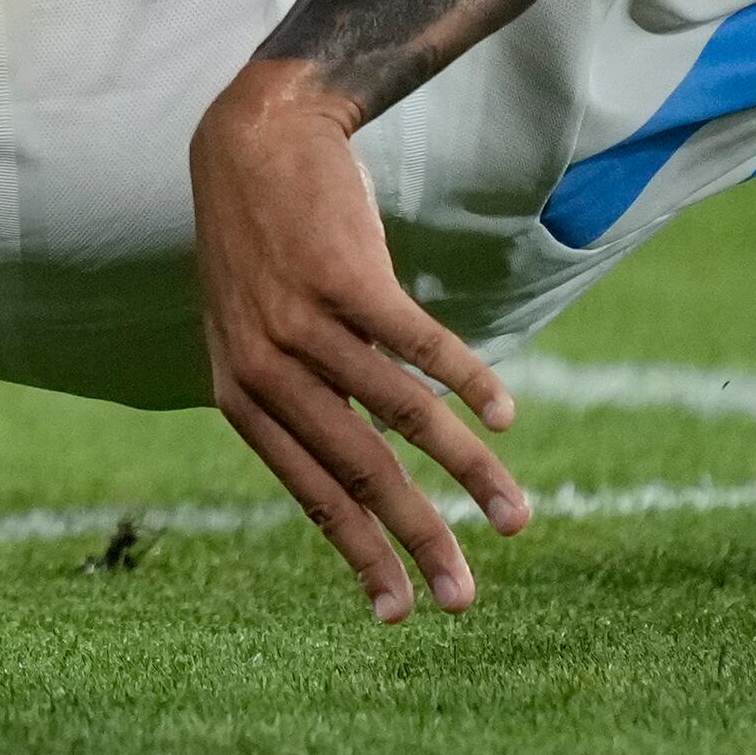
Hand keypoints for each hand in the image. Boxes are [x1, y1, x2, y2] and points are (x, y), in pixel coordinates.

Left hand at [187, 61, 528, 621]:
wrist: (254, 140)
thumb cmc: (267, 249)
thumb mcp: (259, 334)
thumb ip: (303, 403)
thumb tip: (371, 484)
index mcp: (240, 393)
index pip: (308, 492)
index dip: (357, 555)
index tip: (400, 614)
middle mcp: (264, 365)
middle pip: (357, 472)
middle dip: (418, 541)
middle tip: (465, 600)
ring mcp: (300, 320)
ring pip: (401, 418)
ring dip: (467, 472)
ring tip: (515, 516)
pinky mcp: (342, 276)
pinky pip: (417, 347)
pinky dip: (466, 385)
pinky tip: (504, 417)